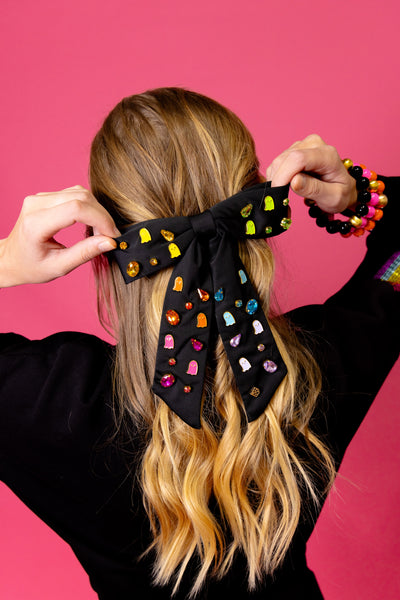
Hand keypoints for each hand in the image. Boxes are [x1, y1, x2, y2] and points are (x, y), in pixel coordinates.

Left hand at [0, 185, 119, 286]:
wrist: (10, 259)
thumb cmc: (31, 267)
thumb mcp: (59, 267)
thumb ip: (84, 253)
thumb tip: (110, 242)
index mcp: (36, 224)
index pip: (76, 210)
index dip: (100, 220)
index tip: (112, 236)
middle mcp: (35, 205)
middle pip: (81, 197)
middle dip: (101, 216)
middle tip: (109, 237)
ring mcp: (39, 198)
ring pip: (80, 192)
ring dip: (96, 211)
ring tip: (100, 232)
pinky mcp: (45, 196)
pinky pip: (74, 194)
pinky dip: (89, 207)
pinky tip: (91, 223)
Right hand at [266, 134, 356, 212]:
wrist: (343, 186)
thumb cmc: (340, 193)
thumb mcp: (333, 197)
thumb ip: (314, 189)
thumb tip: (294, 181)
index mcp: (327, 155)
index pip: (298, 159)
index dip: (283, 176)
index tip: (277, 194)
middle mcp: (314, 144)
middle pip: (284, 160)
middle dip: (278, 181)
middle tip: (281, 200)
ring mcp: (303, 145)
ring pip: (278, 162)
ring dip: (277, 180)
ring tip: (286, 194)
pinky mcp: (294, 149)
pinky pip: (278, 164)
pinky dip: (277, 177)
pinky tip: (286, 186)